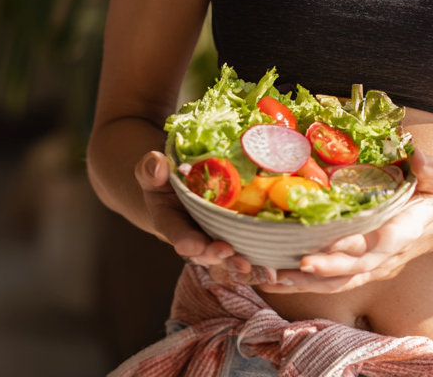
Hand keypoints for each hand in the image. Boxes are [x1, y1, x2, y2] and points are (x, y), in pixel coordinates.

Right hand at [135, 150, 271, 280]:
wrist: (179, 189)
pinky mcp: (238, 234)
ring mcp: (217, 238)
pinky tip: (282, 263)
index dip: (187, 241)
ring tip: (258, 269)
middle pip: (207, 253)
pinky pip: (251, 248)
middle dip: (218, 255)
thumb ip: (150, 169)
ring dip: (244, 265)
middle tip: (230, 254)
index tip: (195, 244)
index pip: (177, 234)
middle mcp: (195, 237)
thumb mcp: (153, 172)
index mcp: (172, 224)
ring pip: (230, 257)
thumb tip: (157, 163)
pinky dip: (265, 257)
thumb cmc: (165, 181)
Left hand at [258, 150, 432, 294]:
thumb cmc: (431, 193)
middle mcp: (386, 255)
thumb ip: (431, 169)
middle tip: (298, 264)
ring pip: (340, 282)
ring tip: (277, 278)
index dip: (357, 244)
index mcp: (405, 231)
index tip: (334, 241)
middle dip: (327, 268)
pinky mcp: (359, 269)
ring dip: (309, 283)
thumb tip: (418, 158)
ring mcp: (372, 266)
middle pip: (355, 269)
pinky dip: (306, 284)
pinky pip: (332, 282)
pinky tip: (279, 280)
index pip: (380, 243)